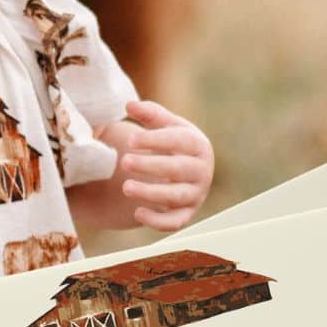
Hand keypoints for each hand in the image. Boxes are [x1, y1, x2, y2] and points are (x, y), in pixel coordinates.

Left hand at [118, 100, 213, 230]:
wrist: (182, 172)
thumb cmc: (170, 143)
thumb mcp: (164, 125)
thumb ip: (149, 113)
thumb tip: (129, 105)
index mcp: (198, 145)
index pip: (179, 141)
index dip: (155, 140)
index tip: (130, 140)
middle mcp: (202, 170)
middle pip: (177, 169)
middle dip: (150, 166)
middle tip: (124, 162)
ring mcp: (196, 194)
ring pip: (176, 196)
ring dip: (151, 193)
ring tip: (126, 187)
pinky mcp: (186, 214)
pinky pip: (175, 222)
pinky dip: (158, 221)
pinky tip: (137, 213)